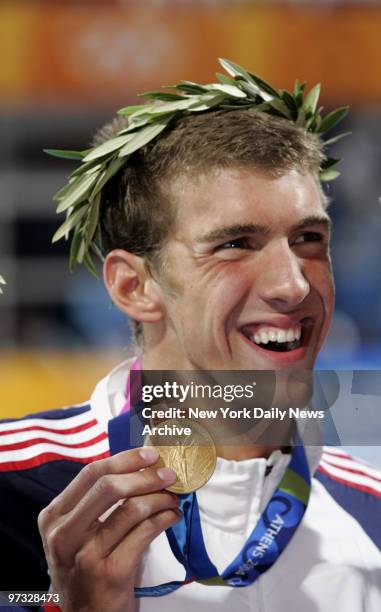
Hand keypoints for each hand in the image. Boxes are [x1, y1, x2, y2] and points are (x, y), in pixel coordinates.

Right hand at [38, 447, 179, 611]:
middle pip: (109, 486)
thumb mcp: (76, 534)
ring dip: (160, 499)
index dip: (124, 460)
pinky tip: (171, 517)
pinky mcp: (110, 572)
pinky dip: (165, 519)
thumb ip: (96, 503)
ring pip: (131, 509)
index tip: (150, 455)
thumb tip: (140, 467)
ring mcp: (86, 555)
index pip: (90, 473)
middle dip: (145, 476)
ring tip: (173, 498)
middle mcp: (63, 534)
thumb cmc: (86, 569)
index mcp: (54, 517)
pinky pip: (145, 533)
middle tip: (169, 474)